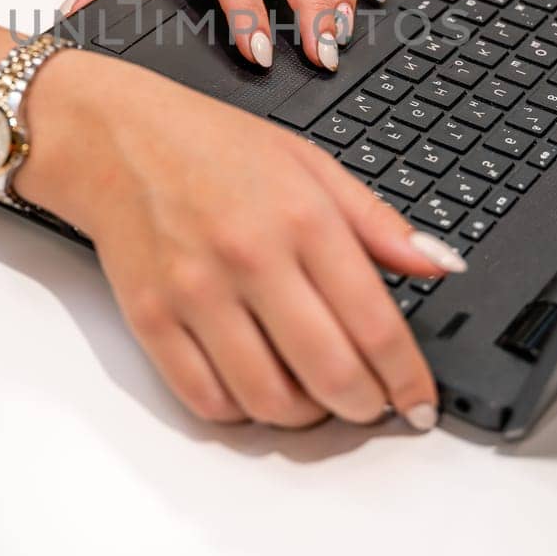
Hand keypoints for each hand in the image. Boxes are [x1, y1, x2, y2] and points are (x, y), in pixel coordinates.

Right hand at [17, 51, 466, 429]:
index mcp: (302, 216)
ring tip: (314, 397)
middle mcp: (250, 257)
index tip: (419, 402)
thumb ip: (378, 222)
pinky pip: (207, 400)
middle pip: (329, 373)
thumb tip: (440, 264)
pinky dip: (242, 412)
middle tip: (372, 405)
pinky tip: (257, 389)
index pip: (375, 324)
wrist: (117, 139)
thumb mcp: (310, 163)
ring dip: (305, 417)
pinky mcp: (151, 318)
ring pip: (269, 400)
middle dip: (364, 407)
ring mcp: (196, 292)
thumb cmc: (212, 148)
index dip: (407, 379)